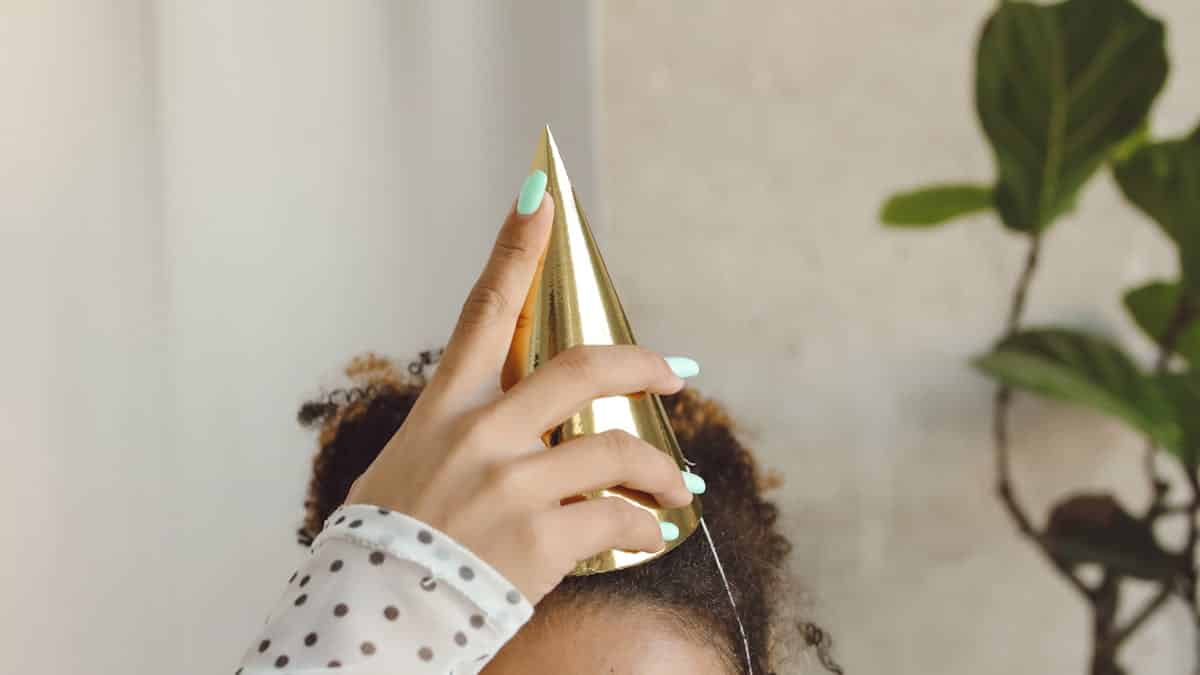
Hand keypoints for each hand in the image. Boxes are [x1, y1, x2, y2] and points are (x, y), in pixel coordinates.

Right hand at [346, 172, 700, 603]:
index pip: (485, 309)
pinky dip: (641, 528)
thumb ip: (464, 433)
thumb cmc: (389, 542)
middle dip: (641, 364)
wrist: (371, 619)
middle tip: (672, 375)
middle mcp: (482, 435)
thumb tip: (518, 422)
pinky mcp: (540, 542)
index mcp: (446, 409)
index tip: (543, 196)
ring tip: (674, 489)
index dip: (516, 247)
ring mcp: (512, 486)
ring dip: (660, 471)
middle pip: (583, 369)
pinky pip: (616, 522)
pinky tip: (647, 534)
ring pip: (617, 452)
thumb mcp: (412, 466)